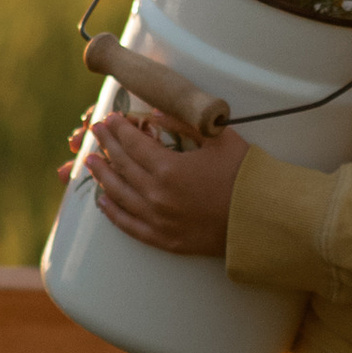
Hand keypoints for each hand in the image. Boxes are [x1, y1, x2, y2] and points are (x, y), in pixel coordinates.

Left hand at [84, 107, 249, 255]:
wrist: (261, 219)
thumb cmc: (244, 175)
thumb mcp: (218, 139)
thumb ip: (183, 124)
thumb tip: (154, 113)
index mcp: (169, 168)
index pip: (133, 144)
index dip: (119, 130)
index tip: (110, 119)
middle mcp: (156, 195)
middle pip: (122, 166)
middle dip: (106, 146)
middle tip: (96, 132)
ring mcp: (158, 220)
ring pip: (120, 195)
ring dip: (103, 176)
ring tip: (90, 162)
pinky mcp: (164, 239)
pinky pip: (129, 226)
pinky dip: (113, 213)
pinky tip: (103, 202)